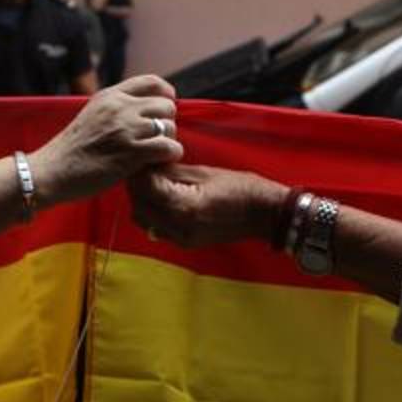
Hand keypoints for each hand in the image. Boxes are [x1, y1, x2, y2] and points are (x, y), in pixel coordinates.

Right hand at [31, 75, 182, 203]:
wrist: (51, 171)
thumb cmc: (70, 149)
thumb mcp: (92, 115)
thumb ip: (116, 109)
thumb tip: (146, 110)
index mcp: (109, 95)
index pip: (151, 82)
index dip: (165, 94)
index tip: (164, 110)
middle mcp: (119, 107)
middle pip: (165, 105)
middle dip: (166, 122)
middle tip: (156, 139)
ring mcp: (125, 128)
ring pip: (170, 126)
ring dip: (168, 141)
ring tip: (155, 153)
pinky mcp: (131, 152)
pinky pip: (169, 147)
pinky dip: (169, 156)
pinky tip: (158, 162)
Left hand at [127, 164, 289, 247]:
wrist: (264, 214)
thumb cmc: (239, 187)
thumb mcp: (202, 172)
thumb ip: (170, 172)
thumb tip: (147, 164)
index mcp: (182, 206)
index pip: (144, 187)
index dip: (139, 171)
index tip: (141, 158)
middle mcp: (177, 227)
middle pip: (139, 206)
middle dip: (137, 186)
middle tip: (145, 168)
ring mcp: (180, 238)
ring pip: (144, 220)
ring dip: (142, 201)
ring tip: (154, 183)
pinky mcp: (184, 243)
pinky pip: (156, 228)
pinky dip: (153, 213)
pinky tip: (164, 198)